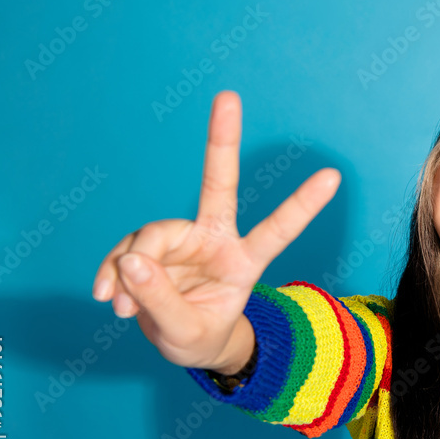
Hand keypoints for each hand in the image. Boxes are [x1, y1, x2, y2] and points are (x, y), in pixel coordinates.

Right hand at [91, 91, 340, 370]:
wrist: (181, 342)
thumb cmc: (199, 335)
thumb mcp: (185, 333)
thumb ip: (159, 300)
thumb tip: (130, 261)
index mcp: (244, 261)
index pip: (277, 230)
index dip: (302, 205)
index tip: (334, 176)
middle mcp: (215, 239)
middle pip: (218, 184)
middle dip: (223, 139)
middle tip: (229, 96)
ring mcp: (182, 239)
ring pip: (149, 237)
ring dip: (129, 272)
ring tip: (120, 309)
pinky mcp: (150, 247)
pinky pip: (124, 253)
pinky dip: (111, 275)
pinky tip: (105, 298)